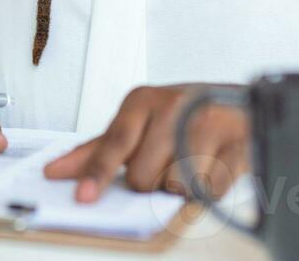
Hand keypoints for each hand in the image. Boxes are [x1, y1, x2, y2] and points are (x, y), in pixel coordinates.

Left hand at [43, 85, 248, 201]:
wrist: (241, 102)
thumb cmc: (184, 114)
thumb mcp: (139, 121)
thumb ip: (99, 148)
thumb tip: (56, 171)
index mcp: (142, 101)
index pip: (114, 143)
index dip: (98, 173)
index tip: (84, 197)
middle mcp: (173, 106)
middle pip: (142, 176)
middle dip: (152, 180)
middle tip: (167, 161)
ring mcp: (207, 123)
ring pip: (174, 187)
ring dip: (181, 186)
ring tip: (193, 161)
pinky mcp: (237, 144)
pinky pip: (208, 191)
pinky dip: (208, 189)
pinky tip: (213, 166)